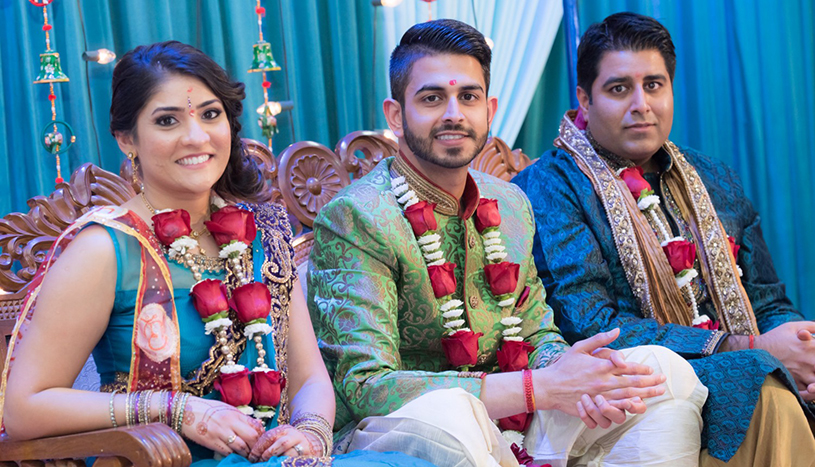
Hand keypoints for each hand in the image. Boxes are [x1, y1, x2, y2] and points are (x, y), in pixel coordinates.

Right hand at [180, 396, 263, 457]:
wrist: (186, 412)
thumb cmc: (208, 409)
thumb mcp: (227, 408)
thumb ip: (242, 417)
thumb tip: (258, 425)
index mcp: (235, 413)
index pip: (255, 425)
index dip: (261, 435)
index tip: (262, 440)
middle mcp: (229, 423)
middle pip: (251, 437)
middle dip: (256, 445)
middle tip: (257, 450)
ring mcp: (220, 433)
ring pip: (241, 447)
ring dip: (246, 453)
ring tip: (249, 455)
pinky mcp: (211, 443)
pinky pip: (227, 452)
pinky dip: (234, 455)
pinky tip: (236, 455)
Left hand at [248, 425, 319, 461]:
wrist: (311, 444)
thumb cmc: (289, 443)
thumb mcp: (279, 437)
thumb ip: (268, 441)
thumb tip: (250, 450)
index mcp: (284, 430)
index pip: (269, 436)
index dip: (258, 447)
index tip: (251, 456)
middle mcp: (294, 436)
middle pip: (280, 443)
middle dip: (267, 454)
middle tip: (258, 461)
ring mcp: (302, 445)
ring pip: (288, 453)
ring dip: (276, 460)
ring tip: (267, 464)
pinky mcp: (306, 455)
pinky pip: (292, 460)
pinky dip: (282, 463)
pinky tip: (276, 464)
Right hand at [536, 329, 665, 424]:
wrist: (550, 386)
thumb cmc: (565, 365)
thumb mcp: (580, 347)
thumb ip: (600, 339)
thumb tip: (617, 330)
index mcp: (602, 365)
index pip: (628, 367)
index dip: (642, 368)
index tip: (650, 369)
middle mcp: (604, 380)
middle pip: (633, 382)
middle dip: (650, 381)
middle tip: (663, 381)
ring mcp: (602, 394)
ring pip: (629, 395)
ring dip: (646, 394)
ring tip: (658, 392)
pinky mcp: (597, 405)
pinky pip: (617, 406)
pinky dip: (630, 406)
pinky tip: (640, 405)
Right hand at [756, 321, 814, 400]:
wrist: (755, 351)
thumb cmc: (774, 338)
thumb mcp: (792, 327)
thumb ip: (812, 326)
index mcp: (811, 346)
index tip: (814, 352)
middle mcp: (808, 361)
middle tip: (813, 366)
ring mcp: (802, 374)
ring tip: (813, 381)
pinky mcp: (794, 383)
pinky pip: (808, 393)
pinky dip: (810, 392)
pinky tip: (809, 387)